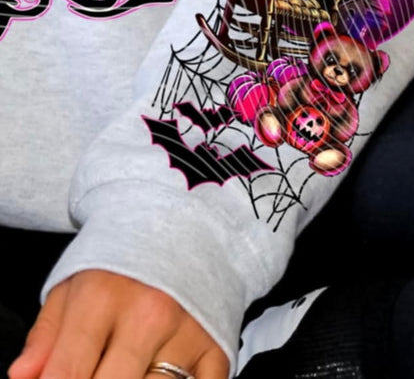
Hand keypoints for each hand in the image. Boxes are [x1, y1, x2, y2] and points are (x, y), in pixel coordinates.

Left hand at [8, 270, 229, 378]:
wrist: (185, 223)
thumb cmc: (122, 259)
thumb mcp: (74, 283)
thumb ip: (47, 334)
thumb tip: (23, 376)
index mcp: (103, 296)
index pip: (67, 375)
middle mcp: (149, 314)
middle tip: (97, 370)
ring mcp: (187, 330)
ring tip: (128, 366)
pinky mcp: (216, 344)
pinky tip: (161, 371)